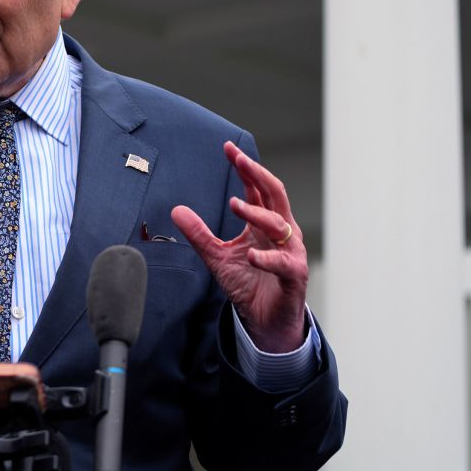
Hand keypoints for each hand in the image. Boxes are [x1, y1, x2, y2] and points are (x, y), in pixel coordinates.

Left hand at [171, 141, 307, 352]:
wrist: (265, 321)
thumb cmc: (249, 284)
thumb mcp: (217, 256)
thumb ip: (199, 234)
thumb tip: (176, 210)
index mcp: (264, 224)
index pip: (258, 189)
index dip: (245, 169)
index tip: (229, 149)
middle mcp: (281, 233)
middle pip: (275, 195)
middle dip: (258, 175)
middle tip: (240, 159)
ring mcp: (290, 253)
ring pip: (279, 225)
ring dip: (257, 214)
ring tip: (234, 204)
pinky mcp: (294, 276)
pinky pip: (284, 263)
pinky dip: (268, 257)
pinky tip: (251, 255)